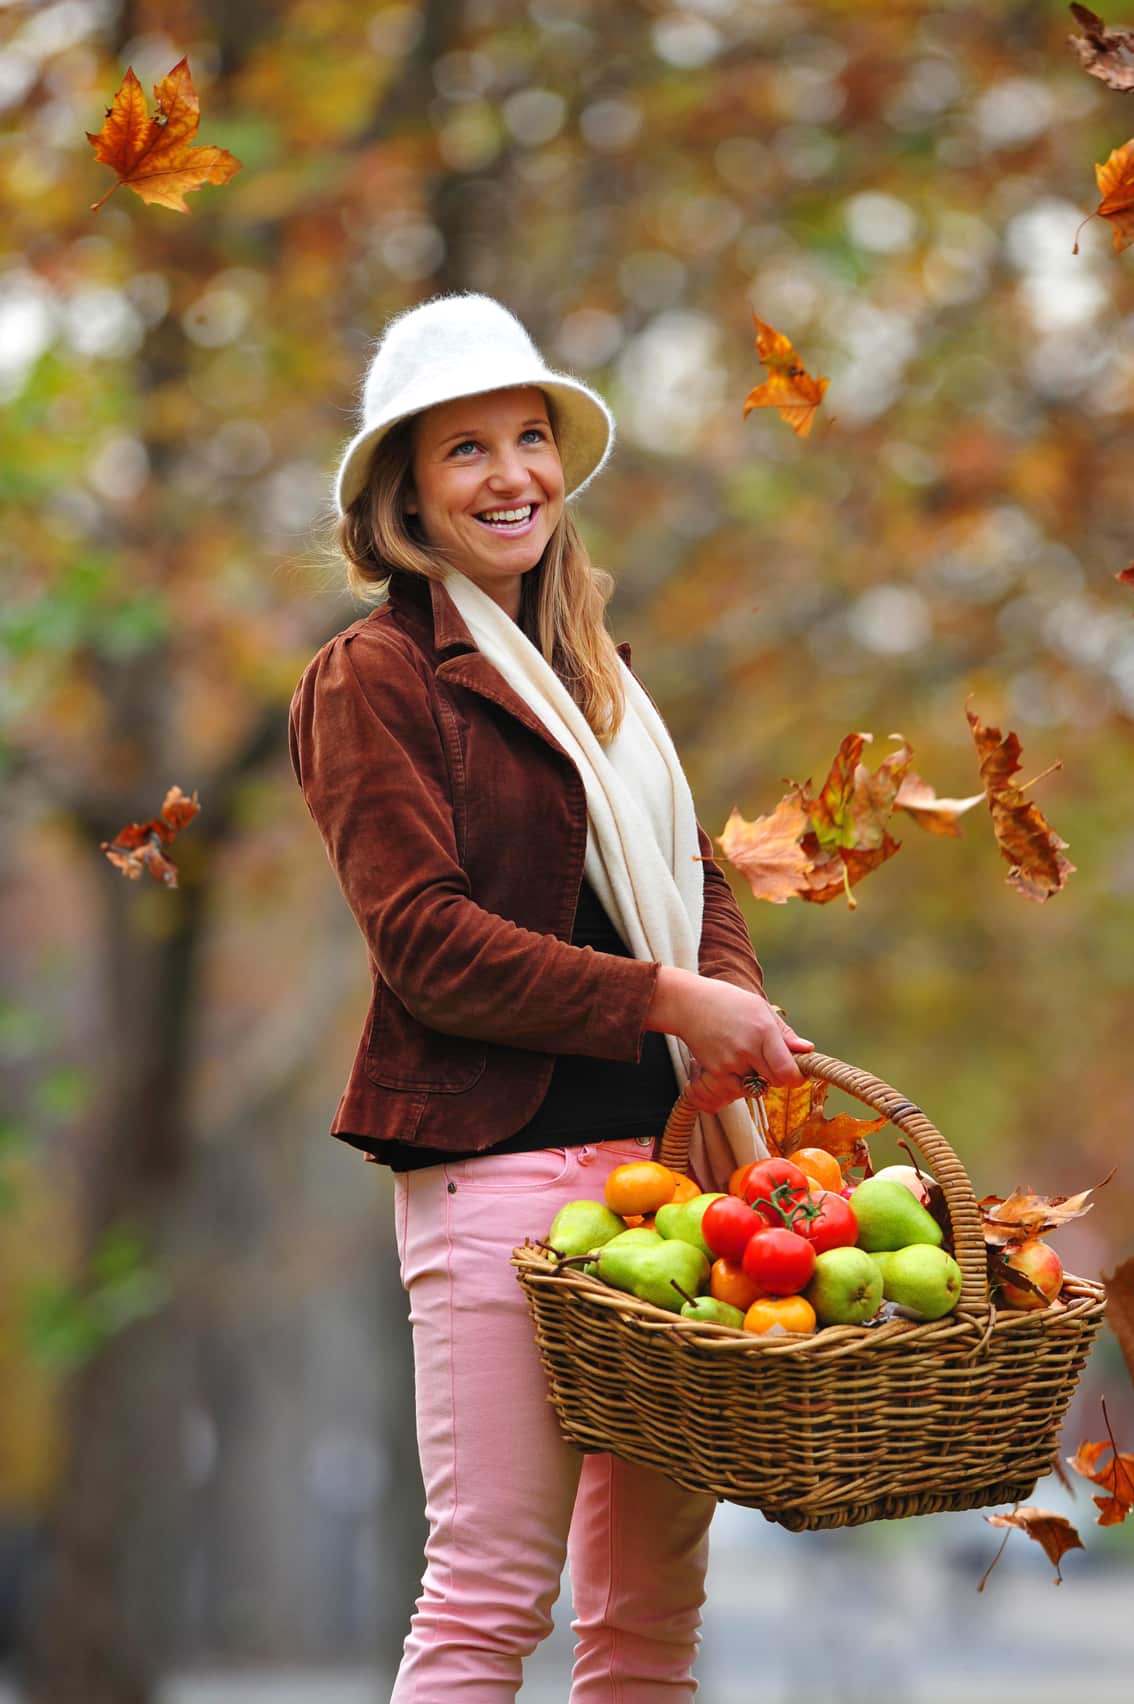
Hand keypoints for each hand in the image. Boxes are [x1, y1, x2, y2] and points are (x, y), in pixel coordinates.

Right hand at [645, 970, 813, 1114]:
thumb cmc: (728, 1002)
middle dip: (780, 1076)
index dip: (797, 1077)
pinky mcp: (717, 1072)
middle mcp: (748, 1049)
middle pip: (776, 1081)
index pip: (788, 1070)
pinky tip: (736, 1063)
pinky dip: (741, 1081)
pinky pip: (738, 1088)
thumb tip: (807, 1049)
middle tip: (774, 1063)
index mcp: (764, 1030)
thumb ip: (785, 1033)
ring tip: (751, 1059)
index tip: (798, 1072)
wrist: (689, 1004)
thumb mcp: (760, 1008)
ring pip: (757, 1087)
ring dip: (759, 1079)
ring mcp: (731, 1062)